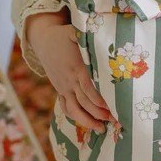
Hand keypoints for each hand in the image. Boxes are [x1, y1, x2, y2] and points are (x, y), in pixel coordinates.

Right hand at [27, 13, 113, 131]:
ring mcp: (64, 88)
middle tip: (116, 121)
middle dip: (99, 113)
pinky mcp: (60, 91)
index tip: (112, 107)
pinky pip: (66, 108)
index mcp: (76, 67)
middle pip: (84, 101)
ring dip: (88, 121)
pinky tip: (88, 124)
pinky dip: (76, 118)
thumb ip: (88, 35)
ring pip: (74, 109)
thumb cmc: (64, 36)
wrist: (43, 41)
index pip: (88, 86)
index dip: (99, 99)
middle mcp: (69, 80)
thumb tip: (104, 34)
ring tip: (102, 129)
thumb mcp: (75, 31)